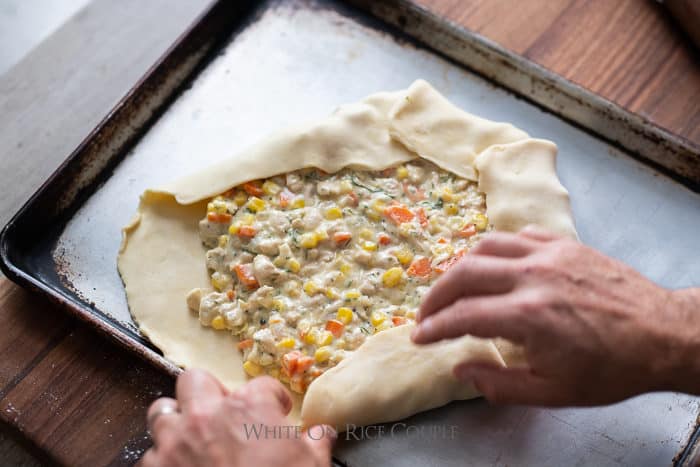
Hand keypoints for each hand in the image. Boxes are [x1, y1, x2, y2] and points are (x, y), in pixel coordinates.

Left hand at [141, 370, 333, 466]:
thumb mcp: (311, 466)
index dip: (273, 399)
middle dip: (208, 392)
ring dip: (176, 420)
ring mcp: (175, 442)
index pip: (263, 386)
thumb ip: (316, 443)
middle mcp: (206, 415)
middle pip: (196, 380)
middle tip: (222, 412)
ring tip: (191, 435)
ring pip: (162, 411)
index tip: (277, 412)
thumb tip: (322, 434)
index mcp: (249, 407)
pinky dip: (163, 460)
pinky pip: (150, 455)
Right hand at [412, 226, 699, 405]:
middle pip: (463, 274)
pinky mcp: (566, 244)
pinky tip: (497, 266)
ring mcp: (550, 254)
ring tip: (455, 287)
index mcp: (527, 316)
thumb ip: (499, 383)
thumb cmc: (611, 368)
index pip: (462, 316)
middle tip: (428, 313)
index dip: (433, 327)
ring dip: (461, 267)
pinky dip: (498, 249)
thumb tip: (461, 369)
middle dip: (436, 295)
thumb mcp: (552, 392)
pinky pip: (519, 235)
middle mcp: (532, 277)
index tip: (419, 336)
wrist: (663, 336)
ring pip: (486, 246)